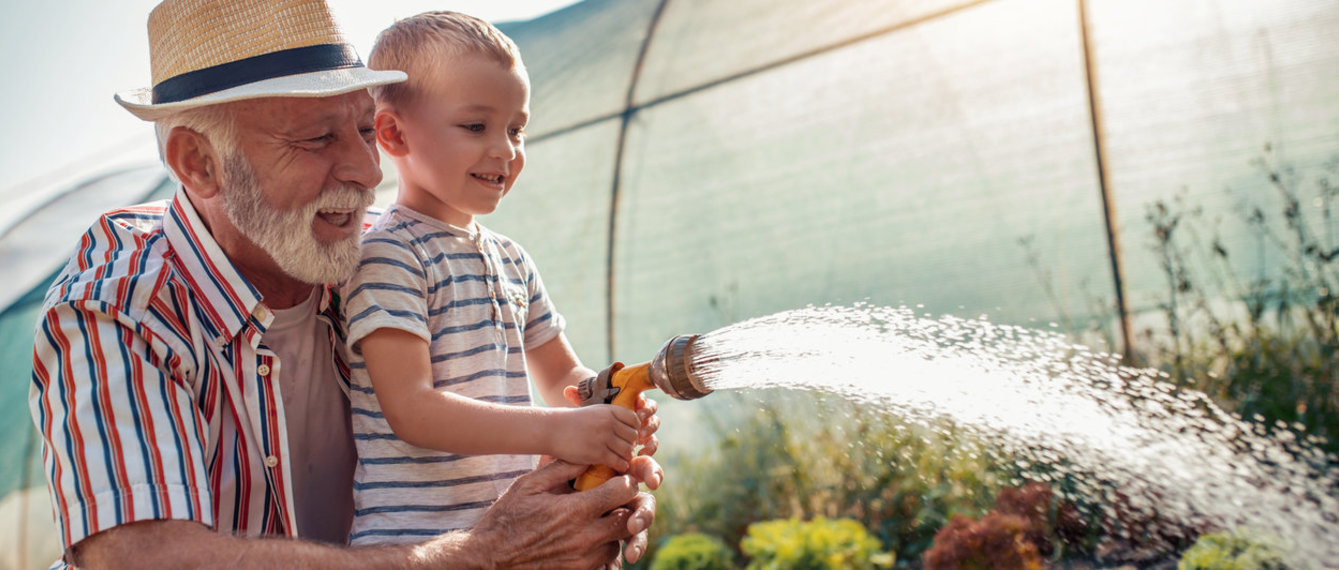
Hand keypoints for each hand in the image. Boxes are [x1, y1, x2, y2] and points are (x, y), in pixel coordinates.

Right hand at [463, 460, 658, 567]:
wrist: (490, 557)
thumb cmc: (508, 516)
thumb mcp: (530, 484)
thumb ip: (562, 467)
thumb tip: (589, 454)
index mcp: (574, 510)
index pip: (623, 491)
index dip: (624, 481)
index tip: (616, 479)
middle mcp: (585, 537)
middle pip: (628, 519)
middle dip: (625, 506)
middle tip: (612, 499)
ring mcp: (584, 559)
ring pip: (618, 541)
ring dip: (613, 528)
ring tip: (596, 518)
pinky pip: (605, 560)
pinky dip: (602, 547)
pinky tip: (586, 536)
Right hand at [561, 386, 660, 459]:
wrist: (552, 429)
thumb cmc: (573, 421)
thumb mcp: (594, 411)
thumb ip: (611, 416)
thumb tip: (631, 424)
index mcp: (609, 410)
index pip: (634, 420)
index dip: (634, 429)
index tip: (627, 435)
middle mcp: (608, 422)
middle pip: (633, 436)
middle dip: (631, 444)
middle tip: (624, 449)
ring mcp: (603, 438)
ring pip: (627, 450)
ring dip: (626, 456)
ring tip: (621, 458)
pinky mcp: (597, 453)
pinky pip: (618, 462)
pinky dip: (621, 466)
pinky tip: (617, 466)